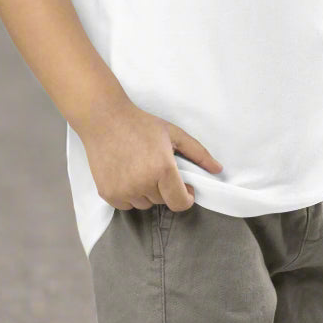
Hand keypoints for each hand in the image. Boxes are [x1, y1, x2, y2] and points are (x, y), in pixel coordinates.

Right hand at [82, 101, 223, 212]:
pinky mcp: (108, 194)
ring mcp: (124, 190)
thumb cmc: (141, 124)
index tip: (185, 188)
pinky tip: (126, 173)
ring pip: (144, 204)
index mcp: (162, 169)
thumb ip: (198, 153)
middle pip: (162, 201)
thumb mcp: (173, 133)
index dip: (186, 197)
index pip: (180, 203)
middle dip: (164, 188)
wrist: (104, 118)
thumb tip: (218, 169)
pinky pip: (126, 204)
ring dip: (146, 192)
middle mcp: (142, 184)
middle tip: (156, 165)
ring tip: (139, 167)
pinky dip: (129, 194)